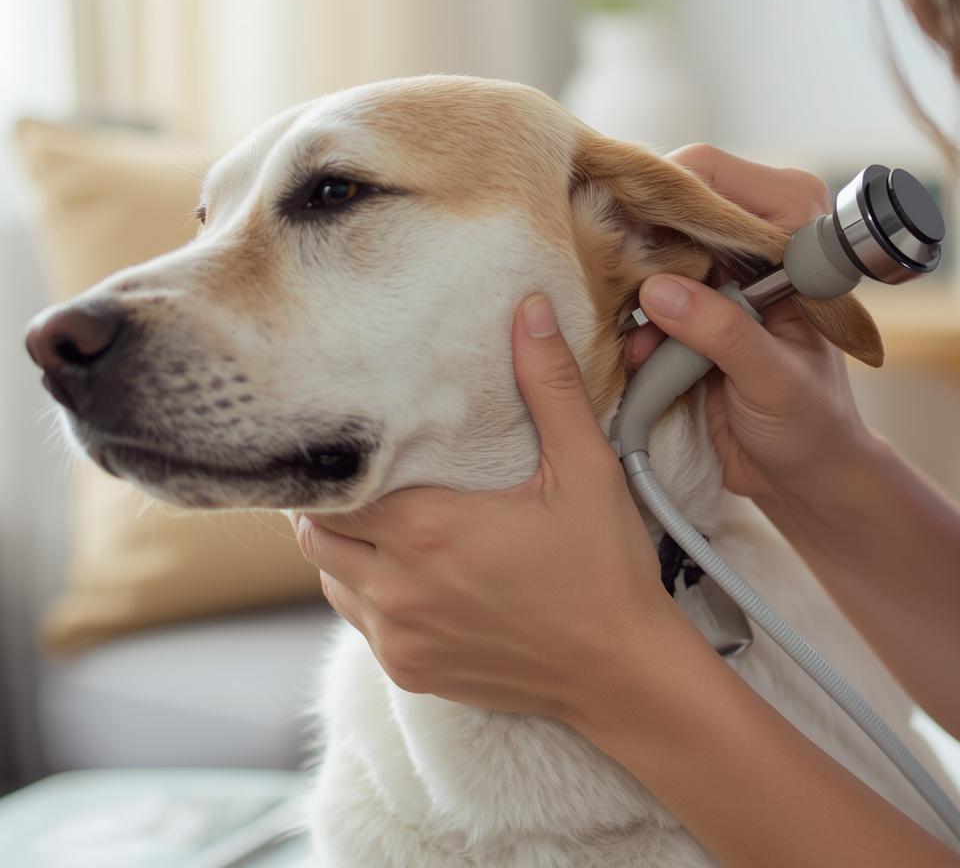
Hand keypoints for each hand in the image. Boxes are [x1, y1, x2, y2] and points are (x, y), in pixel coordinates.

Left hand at [293, 294, 690, 721]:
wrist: (622, 671)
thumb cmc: (605, 568)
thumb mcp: (586, 469)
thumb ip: (550, 386)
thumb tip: (529, 309)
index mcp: (428, 531)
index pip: (335, 488)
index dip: (333, 460)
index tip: (346, 436)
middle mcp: (398, 589)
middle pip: (316, 533)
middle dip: (329, 501)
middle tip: (359, 470)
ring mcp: (400, 637)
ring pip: (329, 580)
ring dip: (344, 547)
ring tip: (378, 516)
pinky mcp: (411, 671)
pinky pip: (359, 622)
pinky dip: (367, 592)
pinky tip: (407, 571)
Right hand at [624, 144, 880, 508]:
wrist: (803, 472)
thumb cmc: (811, 423)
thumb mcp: (773, 379)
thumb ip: (722, 332)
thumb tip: (658, 292)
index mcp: (794, 228)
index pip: (713, 175)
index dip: (662, 193)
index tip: (623, 232)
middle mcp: (753, 234)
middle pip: (668, 201)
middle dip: (635, 242)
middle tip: (612, 284)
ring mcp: (717, 267)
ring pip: (645, 244)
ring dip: (627, 286)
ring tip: (633, 335)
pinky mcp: (689, 302)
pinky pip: (641, 288)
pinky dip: (628, 317)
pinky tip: (634, 351)